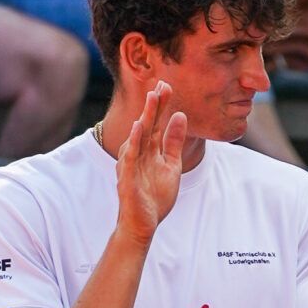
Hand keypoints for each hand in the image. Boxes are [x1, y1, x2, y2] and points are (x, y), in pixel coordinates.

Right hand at [115, 82, 188, 243]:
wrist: (143, 224)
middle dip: (155, 105)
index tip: (168, 85)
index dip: (162, 105)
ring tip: (152, 98)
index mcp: (150, 150)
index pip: (157, 123)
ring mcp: (132, 164)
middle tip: (162, 83)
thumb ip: (173, 142)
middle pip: (148, 125)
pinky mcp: (127, 177)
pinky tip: (138, 126)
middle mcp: (139, 153)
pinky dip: (134, 141)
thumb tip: (180, 115)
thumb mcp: (171, 165)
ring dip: (145, 116)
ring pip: (139, 136)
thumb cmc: (154, 196)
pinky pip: (131, 157)